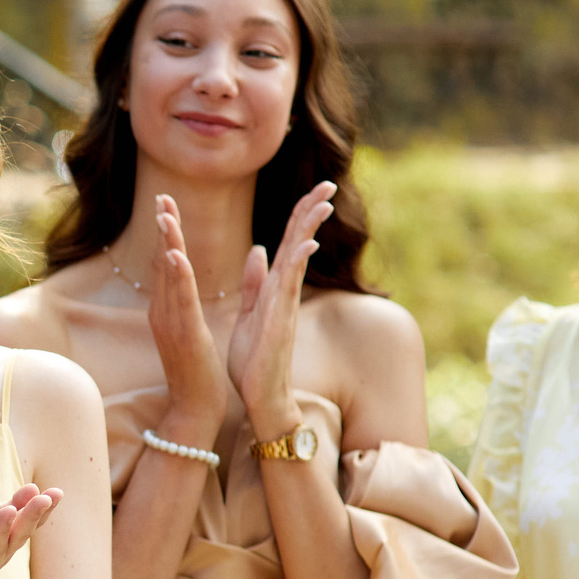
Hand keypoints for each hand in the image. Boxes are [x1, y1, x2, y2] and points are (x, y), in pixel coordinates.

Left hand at [0, 483, 60, 578]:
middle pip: (18, 534)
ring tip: (10, 511)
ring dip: (3, 529)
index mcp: (9, 540)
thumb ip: (12, 506)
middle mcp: (1, 553)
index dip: (43, 510)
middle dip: (30, 517)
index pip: (29, 524)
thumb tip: (34, 487)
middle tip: (43, 499)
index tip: (57, 493)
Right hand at [141, 195, 229, 440]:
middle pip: (160, 262)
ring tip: (166, 214)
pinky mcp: (184, 335)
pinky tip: (176, 253)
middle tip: (162, 196)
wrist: (195, 408)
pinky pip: (180, 300)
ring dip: (167, 241)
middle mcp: (162, 313)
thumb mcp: (190, 330)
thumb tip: (185, 285)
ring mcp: (170, 324)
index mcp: (166, 311)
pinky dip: (177, 275)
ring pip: (167, 275)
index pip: (164, 265)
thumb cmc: (197, 372)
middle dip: (162, 228)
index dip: (164, 233)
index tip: (166, 205)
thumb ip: (185, 303)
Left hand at [227, 180, 335, 438]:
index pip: (289, 242)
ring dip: (309, 230)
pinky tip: (307, 244)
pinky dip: (298, 264)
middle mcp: (284, 291)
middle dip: (312, 212)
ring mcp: (285, 305)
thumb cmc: (254, 358)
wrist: (258, 395)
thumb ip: (255, 280)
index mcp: (274, 286)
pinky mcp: (280, 321)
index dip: (299, 215)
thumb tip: (258, 248)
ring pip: (298, 259)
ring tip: (323, 202)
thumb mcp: (249, 311)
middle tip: (329, 182)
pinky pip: (290, 287)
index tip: (315, 187)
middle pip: (299, 242)